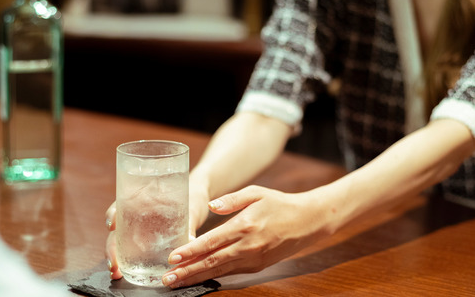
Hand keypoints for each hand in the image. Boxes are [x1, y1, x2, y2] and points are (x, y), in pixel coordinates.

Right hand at [104, 183, 211, 278]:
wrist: (198, 198)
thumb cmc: (193, 198)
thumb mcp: (191, 210)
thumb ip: (188, 225)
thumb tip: (188, 240)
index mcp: (143, 198)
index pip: (121, 203)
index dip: (113, 213)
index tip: (111, 225)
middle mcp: (136, 212)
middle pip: (117, 227)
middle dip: (112, 246)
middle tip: (114, 264)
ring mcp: (139, 226)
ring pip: (120, 239)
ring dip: (115, 255)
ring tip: (115, 272)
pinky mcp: (146, 238)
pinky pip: (131, 247)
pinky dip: (126, 259)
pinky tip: (122, 271)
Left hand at [161, 185, 330, 287]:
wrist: (307, 222)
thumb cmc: (279, 204)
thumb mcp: (256, 193)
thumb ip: (231, 199)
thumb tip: (212, 205)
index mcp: (244, 225)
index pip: (212, 242)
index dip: (190, 251)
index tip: (173, 257)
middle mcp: (248, 246)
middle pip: (212, 262)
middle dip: (187, 271)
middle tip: (167, 278)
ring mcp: (253, 259)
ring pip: (219, 271)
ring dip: (196, 278)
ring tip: (177, 283)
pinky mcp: (258, 266)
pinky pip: (231, 273)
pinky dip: (213, 276)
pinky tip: (199, 278)